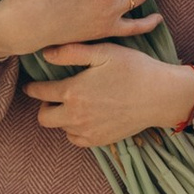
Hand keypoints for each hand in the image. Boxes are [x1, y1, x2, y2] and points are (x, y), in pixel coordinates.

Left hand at [33, 42, 193, 146]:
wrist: (160, 95)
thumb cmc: (133, 68)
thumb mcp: (103, 52)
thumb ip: (71, 52)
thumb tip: (45, 53)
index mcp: (72, 91)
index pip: (39, 92)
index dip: (33, 87)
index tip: (32, 85)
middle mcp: (75, 115)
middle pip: (44, 117)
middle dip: (44, 105)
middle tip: (54, 96)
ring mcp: (87, 131)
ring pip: (60, 128)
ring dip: (62, 117)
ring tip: (74, 104)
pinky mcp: (99, 141)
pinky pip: (76, 139)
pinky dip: (75, 130)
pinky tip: (86, 117)